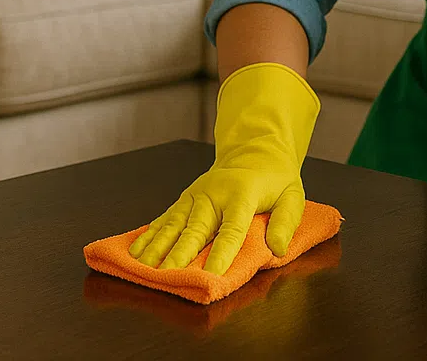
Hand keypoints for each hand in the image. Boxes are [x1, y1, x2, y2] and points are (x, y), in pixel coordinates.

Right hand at [128, 62, 319, 274]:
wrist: (255, 150)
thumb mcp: (291, 196)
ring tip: (142, 267)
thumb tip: (277, 249)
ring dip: (157, 246)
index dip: (222, 253)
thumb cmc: (274, 180)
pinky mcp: (185, 198)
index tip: (211, 276)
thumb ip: (285, 222)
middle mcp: (214, 195)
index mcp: (242, 195)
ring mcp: (196, 195)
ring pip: (174, 224)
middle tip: (166, 276)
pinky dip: (149, 234)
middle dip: (180, 253)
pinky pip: (165, 218)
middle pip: (196, 228)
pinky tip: (135, 251)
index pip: (232, 229)